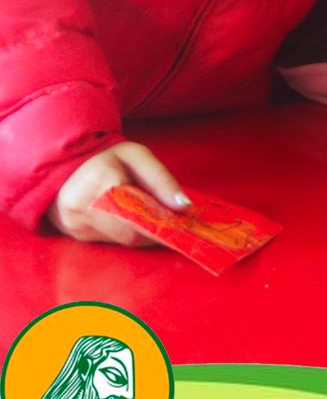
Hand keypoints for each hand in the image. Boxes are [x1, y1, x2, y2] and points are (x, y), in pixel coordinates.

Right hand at [48, 142, 187, 244]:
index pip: (134, 209)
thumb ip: (161, 179)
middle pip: (130, 231)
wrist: (71, 167)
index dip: (159, 219)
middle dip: (154, 228)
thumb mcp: (139, 157)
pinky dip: (128, 234)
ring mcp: (74, 223)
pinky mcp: (75, 235)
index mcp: (97, 179)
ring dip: (142, 232)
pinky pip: (112, 241)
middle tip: (171, 222)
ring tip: (151, 217)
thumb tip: (183, 206)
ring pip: (123, 239)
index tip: (179, 222)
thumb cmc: (110, 160)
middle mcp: (80, 205)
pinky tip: (132, 221)